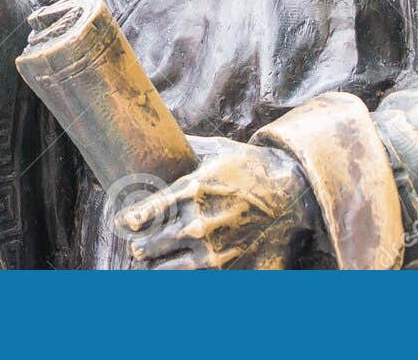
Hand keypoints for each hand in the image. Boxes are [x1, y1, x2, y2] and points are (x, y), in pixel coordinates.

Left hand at [114, 136, 317, 268]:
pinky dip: (183, 280)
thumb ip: (184, 148)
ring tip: (151, 266)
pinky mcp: (230, 271)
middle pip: (149, 246)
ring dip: (154, 269)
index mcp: (190, 191)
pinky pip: (195, 283)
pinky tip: (179, 275)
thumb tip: (155, 133)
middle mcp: (198, 225)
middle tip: (137, 248)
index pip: (144, 212)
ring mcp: (213, 252)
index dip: (129, 221)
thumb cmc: (251, 168)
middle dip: (140, 248)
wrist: (293, 195)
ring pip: (166, 270)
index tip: (124, 223)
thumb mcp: (217, 150)